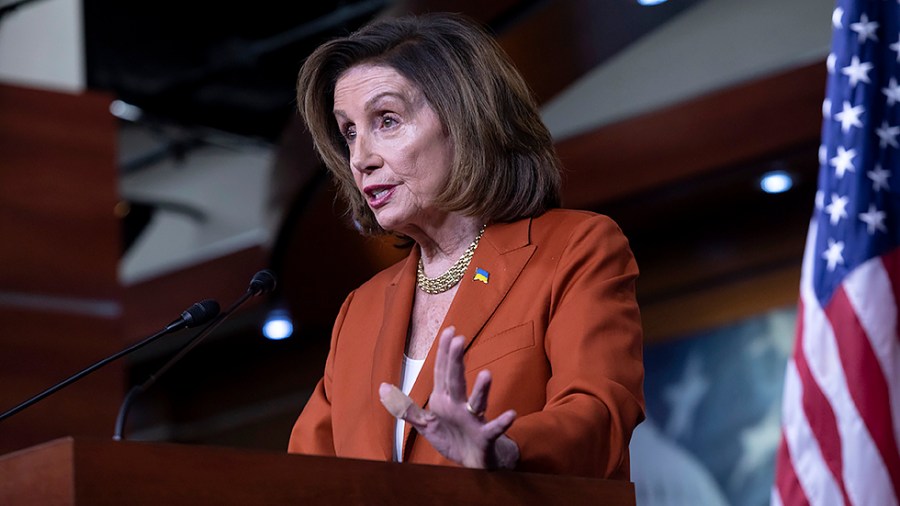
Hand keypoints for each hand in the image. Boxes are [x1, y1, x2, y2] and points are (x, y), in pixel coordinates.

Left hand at [379, 326, 518, 468]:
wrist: (474, 462)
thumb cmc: (452, 438)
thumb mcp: (426, 424)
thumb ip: (405, 408)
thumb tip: (381, 388)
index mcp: (444, 400)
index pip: (442, 372)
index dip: (443, 353)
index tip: (448, 331)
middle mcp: (459, 406)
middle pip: (456, 381)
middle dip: (455, 362)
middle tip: (458, 339)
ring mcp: (473, 420)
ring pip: (477, 402)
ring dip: (481, 389)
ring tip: (486, 374)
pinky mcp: (485, 436)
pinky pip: (494, 429)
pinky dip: (501, 422)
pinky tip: (510, 414)